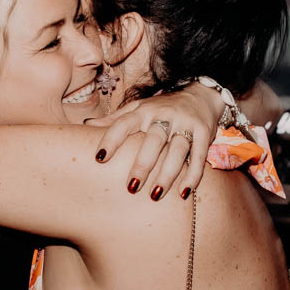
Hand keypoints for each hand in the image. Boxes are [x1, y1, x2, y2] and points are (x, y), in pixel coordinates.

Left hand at [88, 83, 220, 199]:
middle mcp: (164, 115)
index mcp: (144, 111)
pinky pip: (199, 156)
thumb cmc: (162, 108)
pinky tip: (184, 193)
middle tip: (131, 188)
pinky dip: (193, 175)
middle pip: (153, 140)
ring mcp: (185, 124)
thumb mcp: (139, 108)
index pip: (124, 123)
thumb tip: (85, 125)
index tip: (100, 159)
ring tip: (156, 195)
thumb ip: (115, 119)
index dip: (111, 139)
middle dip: (143, 164)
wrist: (201, 94)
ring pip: (177, 150)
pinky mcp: (204, 133)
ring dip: (167, 173)